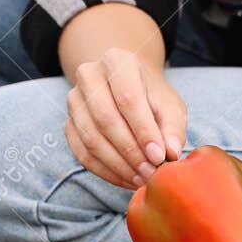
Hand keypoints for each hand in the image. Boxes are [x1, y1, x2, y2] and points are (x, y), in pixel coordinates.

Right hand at [65, 48, 187, 188]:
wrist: (128, 92)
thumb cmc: (152, 99)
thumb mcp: (170, 106)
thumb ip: (173, 128)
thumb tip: (170, 153)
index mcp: (117, 61)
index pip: (127, 97)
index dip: (143, 130)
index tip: (159, 156)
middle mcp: (89, 75)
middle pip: (105, 119)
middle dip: (130, 151)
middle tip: (150, 172)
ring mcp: (74, 100)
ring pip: (91, 139)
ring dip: (118, 165)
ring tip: (141, 178)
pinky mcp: (68, 124)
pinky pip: (82, 154)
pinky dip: (106, 172)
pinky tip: (126, 180)